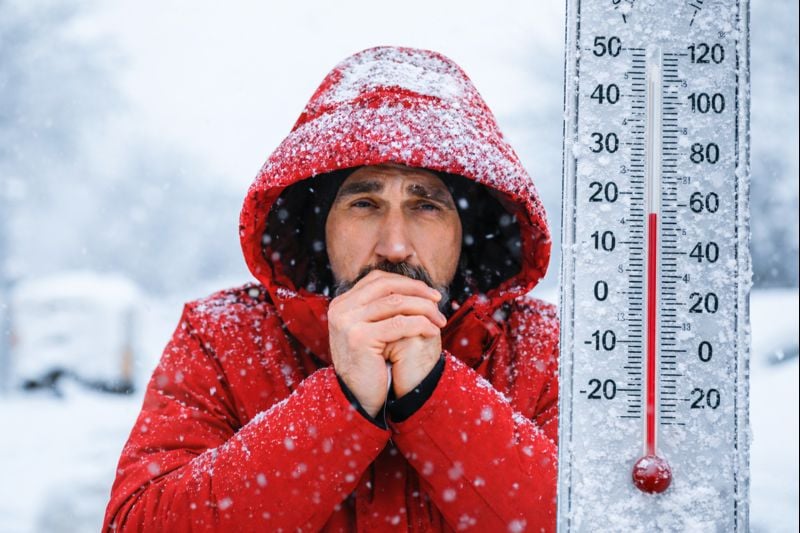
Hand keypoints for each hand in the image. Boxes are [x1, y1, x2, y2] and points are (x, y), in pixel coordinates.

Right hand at [328, 270, 444, 416]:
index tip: (427, 292)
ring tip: (439, 319)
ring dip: (423, 308)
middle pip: (386, 285)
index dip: (405, 282)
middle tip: (437, 300)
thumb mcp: (368, 331)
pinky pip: (399, 324)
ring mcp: (347, 322)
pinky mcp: (359, 338)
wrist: (356, 399)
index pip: (377, 279)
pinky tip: (432, 331)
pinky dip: (420, 324)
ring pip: (395, 303)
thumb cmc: (369, 366)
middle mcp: (341, 309)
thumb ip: (378, 309)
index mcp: (342, 304)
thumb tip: (410, 287)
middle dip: (417, 290)